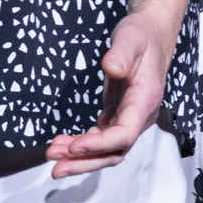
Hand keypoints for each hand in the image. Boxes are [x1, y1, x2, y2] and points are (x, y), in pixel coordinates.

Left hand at [46, 11, 175, 177]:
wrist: (151, 34)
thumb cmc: (141, 35)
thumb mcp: (130, 38)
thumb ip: (121, 53)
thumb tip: (111, 68)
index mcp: (145, 101)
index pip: (124, 134)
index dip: (99, 145)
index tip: (73, 146)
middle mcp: (139, 115)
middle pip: (115, 151)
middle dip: (85, 162)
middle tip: (55, 168)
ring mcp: (128, 117)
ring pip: (107, 148)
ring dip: (80, 157)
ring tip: (51, 155)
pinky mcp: (117, 113)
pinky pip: (101, 137)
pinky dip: (82, 143)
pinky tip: (61, 143)